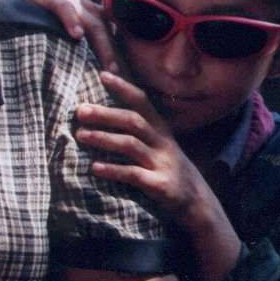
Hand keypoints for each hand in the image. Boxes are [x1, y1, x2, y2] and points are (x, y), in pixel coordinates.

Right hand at [0, 0, 116, 71]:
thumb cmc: (35, 9)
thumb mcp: (58, 23)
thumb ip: (70, 40)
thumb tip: (77, 69)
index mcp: (86, 13)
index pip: (110, 32)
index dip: (118, 51)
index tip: (125, 75)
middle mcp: (82, 6)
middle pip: (107, 31)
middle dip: (115, 54)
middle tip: (120, 77)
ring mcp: (68, 0)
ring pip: (94, 22)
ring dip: (103, 45)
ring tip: (109, 66)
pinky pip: (65, 7)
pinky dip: (72, 20)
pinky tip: (77, 35)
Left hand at [78, 71, 242, 280]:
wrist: (199, 207)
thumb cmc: (170, 173)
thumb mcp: (160, 149)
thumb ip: (138, 134)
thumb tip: (103, 118)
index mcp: (162, 132)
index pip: (143, 103)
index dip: (124, 87)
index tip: (103, 73)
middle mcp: (164, 144)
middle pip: (134, 121)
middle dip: (106, 114)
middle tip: (79, 110)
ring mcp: (164, 164)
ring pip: (132, 145)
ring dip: (104, 139)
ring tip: (80, 136)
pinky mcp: (161, 186)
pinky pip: (134, 175)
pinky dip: (113, 170)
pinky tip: (94, 169)